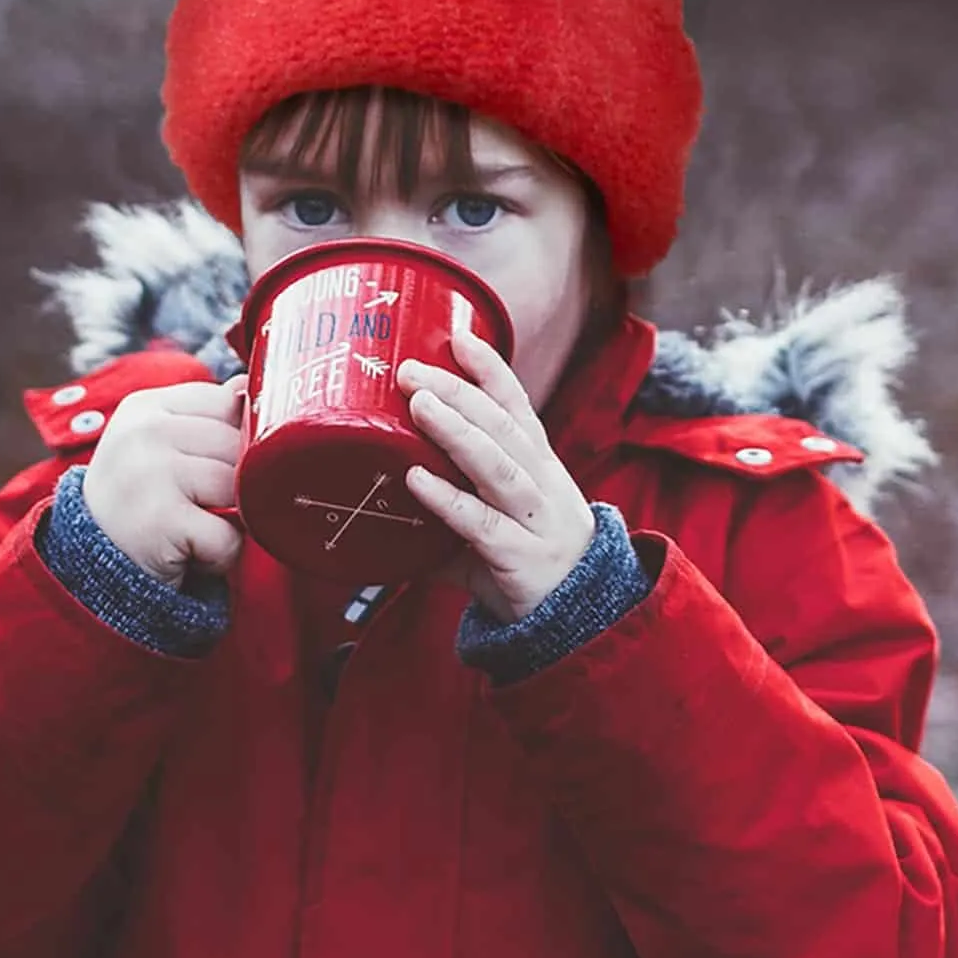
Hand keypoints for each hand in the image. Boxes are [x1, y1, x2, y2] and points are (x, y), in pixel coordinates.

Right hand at [79, 374, 247, 588]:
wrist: (88, 567)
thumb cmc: (138, 503)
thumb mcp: (160, 447)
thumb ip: (203, 416)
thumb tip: (247, 386)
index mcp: (145, 407)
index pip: (226, 404)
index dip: (230, 442)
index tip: (199, 468)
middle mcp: (144, 432)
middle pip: (237, 446)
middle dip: (232, 485)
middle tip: (194, 507)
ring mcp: (150, 473)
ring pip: (239, 488)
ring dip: (229, 521)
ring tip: (191, 529)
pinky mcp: (160, 521)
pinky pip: (228, 536)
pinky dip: (219, 556)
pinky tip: (188, 554)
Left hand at [398, 320, 594, 623]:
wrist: (577, 622)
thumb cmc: (523, 561)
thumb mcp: (491, 521)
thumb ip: (443, 505)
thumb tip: (380, 491)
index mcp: (536, 465)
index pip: (516, 406)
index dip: (490, 370)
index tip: (460, 336)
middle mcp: (541, 483)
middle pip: (501, 426)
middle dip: (457, 392)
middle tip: (410, 370)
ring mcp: (535, 520)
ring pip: (498, 466)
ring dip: (458, 432)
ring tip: (419, 406)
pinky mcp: (520, 558)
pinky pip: (482, 524)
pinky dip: (448, 499)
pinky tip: (416, 479)